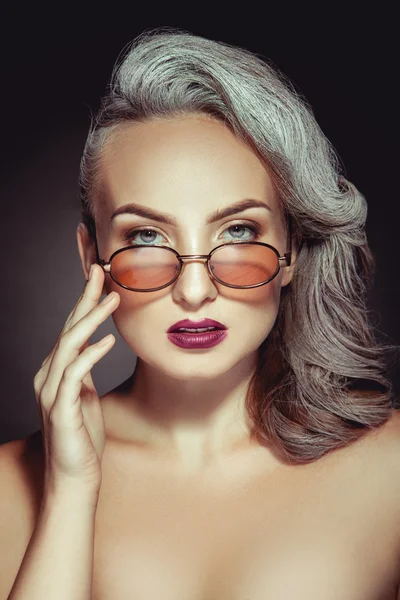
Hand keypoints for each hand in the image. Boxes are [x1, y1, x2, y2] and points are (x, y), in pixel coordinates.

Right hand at [33, 264, 119, 495]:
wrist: (74, 477)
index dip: (84, 303)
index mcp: (56, 372)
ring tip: (113, 300)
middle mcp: (48, 376)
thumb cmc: (82, 438)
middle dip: (85, 299)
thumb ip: (84, 371)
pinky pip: (74, 375)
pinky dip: (91, 355)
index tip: (100, 279)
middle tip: (101, 273)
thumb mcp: (85, 396)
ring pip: (69, 345)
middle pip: (67, 329)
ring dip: (91, 320)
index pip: (70, 329)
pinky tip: (108, 342)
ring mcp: (51, 392)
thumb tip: (96, 346)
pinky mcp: (60, 409)